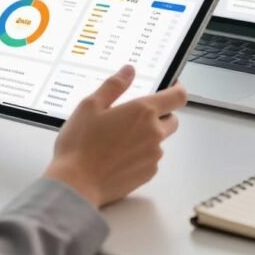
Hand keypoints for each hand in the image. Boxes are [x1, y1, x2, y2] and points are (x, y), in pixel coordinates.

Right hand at [43, 65, 187, 207]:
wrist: (76, 184)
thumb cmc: (80, 143)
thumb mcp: (90, 106)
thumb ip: (114, 86)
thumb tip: (129, 70)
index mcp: (143, 111)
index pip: (178, 96)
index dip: (177, 89)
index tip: (170, 87)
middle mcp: (154, 133)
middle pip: (172, 119)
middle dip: (159, 115)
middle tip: (133, 117)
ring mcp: (153, 155)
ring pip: (159, 140)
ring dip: (147, 136)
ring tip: (118, 140)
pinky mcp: (148, 174)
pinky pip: (151, 159)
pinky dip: (140, 155)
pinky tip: (117, 157)